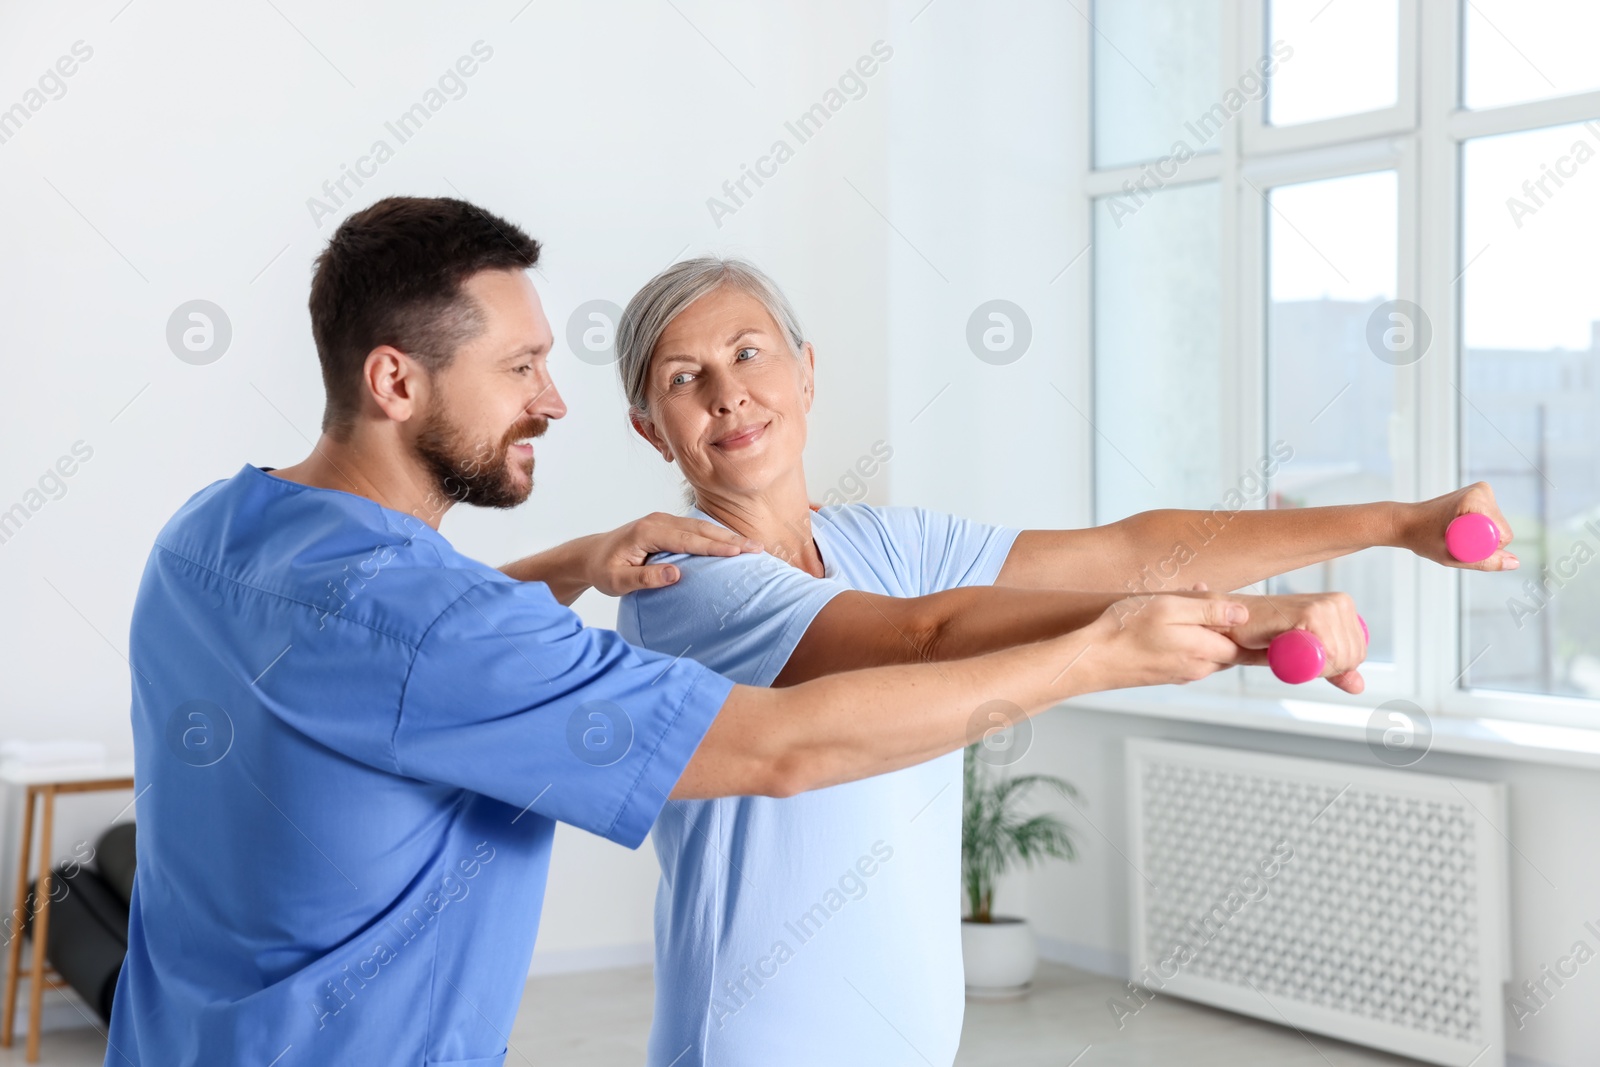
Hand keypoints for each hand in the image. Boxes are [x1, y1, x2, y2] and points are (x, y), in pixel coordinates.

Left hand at [585, 513, 761, 595]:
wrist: (590, 555)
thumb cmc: (602, 570)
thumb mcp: (617, 581)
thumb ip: (644, 577)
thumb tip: (676, 574)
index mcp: (647, 532)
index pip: (688, 539)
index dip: (715, 546)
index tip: (739, 552)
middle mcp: (658, 521)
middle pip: (700, 529)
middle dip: (730, 538)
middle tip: (758, 548)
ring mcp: (663, 520)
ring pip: (701, 526)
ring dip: (727, 535)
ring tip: (753, 545)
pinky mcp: (667, 525)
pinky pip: (696, 529)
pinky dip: (716, 535)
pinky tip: (732, 543)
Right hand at [1080, 594, 1264, 689]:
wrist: (1092, 660)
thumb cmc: (1126, 629)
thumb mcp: (1170, 607)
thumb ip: (1209, 609)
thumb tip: (1242, 613)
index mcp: (1205, 650)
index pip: (1248, 645)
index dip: (1260, 634)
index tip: (1280, 630)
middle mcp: (1198, 667)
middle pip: (1230, 648)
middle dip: (1234, 630)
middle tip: (1237, 608)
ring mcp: (1181, 673)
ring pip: (1209, 651)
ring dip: (1210, 633)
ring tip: (1195, 607)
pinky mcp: (1164, 674)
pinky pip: (1190, 656)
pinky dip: (1191, 640)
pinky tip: (1173, 623)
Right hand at [1220, 590, 1368, 693]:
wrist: (1232, 625)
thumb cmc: (1266, 636)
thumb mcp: (1308, 655)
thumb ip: (1334, 668)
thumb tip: (1358, 687)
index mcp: (1343, 607)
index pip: (1357, 653)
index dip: (1334, 667)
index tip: (1307, 658)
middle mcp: (1339, 602)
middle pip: (1351, 656)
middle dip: (1322, 667)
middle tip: (1293, 654)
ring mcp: (1326, 604)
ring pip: (1338, 658)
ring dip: (1309, 665)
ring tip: (1286, 647)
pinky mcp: (1310, 612)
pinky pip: (1322, 654)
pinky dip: (1302, 662)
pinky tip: (1283, 647)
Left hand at [1399, 482, 1516, 571]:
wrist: (1405, 522)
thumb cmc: (1422, 537)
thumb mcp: (1453, 556)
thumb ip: (1485, 562)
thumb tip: (1515, 563)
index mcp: (1476, 499)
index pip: (1503, 535)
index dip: (1486, 548)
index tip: (1460, 546)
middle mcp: (1482, 491)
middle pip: (1501, 530)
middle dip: (1483, 543)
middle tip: (1455, 542)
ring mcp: (1481, 491)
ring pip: (1496, 527)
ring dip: (1480, 537)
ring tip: (1454, 535)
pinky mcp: (1479, 496)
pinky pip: (1490, 522)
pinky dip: (1478, 530)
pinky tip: (1460, 529)